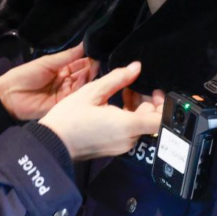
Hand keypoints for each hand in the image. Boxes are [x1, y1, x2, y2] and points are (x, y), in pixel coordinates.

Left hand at [0, 43, 98, 120]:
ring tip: (93, 68)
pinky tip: (85, 81)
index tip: (97, 52)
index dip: (87, 58)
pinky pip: (75, 97)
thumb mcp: (47, 62)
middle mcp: (65, 81)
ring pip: (82, 85)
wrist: (10, 95)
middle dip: (90, 68)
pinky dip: (81, 89)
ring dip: (88, 77)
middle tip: (97, 61)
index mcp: (60, 69)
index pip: (79, 64)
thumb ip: (67, 56)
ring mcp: (65, 93)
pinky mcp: (63, 105)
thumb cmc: (25, 75)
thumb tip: (84, 45)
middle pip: (83, 75)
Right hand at [39, 62, 162, 160]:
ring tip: (122, 91)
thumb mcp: (92, 92)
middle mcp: (129, 139)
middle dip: (147, 101)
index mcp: (127, 125)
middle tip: (133, 85)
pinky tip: (114, 104)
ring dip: (136, 108)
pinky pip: (129, 131)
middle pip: (151, 120)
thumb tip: (136, 67)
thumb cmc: (69, 118)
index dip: (164, 104)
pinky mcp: (114, 148)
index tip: (154, 90)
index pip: (162, 120)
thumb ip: (118, 78)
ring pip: (140, 125)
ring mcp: (122, 146)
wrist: (53, 143)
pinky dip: (127, 117)